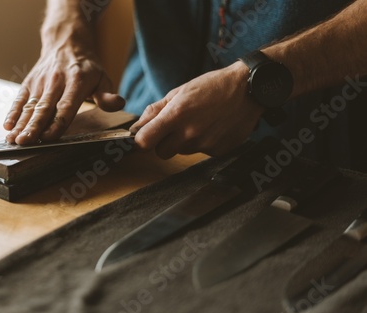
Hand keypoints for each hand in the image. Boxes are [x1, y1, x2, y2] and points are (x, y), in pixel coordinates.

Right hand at [3, 47, 124, 144]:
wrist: (66, 41)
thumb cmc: (86, 67)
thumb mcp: (102, 78)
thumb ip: (107, 95)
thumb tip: (118, 104)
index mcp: (76, 82)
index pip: (66, 106)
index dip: (57, 123)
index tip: (49, 137)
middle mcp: (56, 82)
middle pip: (44, 108)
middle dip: (33, 127)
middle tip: (24, 142)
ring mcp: (40, 82)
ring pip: (29, 106)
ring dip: (21, 124)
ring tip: (13, 140)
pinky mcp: (29, 82)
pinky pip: (19, 99)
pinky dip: (12, 112)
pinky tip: (7, 125)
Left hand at [129, 62, 263, 157]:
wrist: (248, 90)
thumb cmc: (212, 86)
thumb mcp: (180, 92)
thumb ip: (156, 110)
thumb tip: (136, 127)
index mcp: (176, 115)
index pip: (145, 141)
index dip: (142, 140)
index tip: (145, 135)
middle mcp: (189, 133)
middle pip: (162, 152)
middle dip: (163, 143)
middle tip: (175, 127)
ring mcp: (205, 144)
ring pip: (182, 152)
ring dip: (184, 141)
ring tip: (199, 122)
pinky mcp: (218, 151)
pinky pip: (201, 152)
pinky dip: (203, 142)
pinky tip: (212, 127)